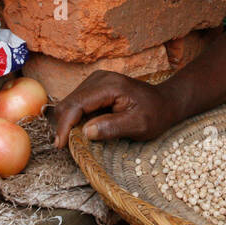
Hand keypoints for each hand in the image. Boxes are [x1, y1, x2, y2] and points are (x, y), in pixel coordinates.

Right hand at [51, 71, 177, 147]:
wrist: (165, 102)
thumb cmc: (155, 114)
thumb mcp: (139, 125)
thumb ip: (113, 127)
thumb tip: (86, 132)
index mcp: (110, 85)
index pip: (77, 104)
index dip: (65, 125)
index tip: (60, 145)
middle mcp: (99, 78)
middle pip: (69, 102)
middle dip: (63, 125)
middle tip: (65, 146)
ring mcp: (96, 80)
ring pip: (70, 102)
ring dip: (67, 121)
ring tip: (73, 140)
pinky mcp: (94, 86)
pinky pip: (77, 102)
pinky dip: (74, 117)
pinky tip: (81, 130)